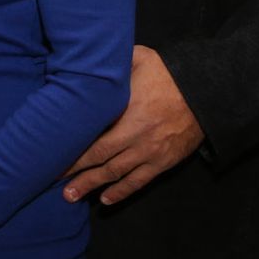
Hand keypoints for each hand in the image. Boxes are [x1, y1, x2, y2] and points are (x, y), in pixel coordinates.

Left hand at [61, 45, 204, 204]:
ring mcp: (151, 153)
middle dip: (77, 173)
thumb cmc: (169, 73)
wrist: (206, 92)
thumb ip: (114, 63)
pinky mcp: (164, 162)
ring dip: (94, 186)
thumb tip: (88, 58)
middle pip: (101, 160)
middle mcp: (137, 137)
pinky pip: (140, 181)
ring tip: (72, 196)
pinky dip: (123, 192)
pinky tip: (107, 199)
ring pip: (117, 175)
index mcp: (127, 113)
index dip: (72, 150)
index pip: (94, 138)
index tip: (52, 155)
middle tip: (54, 182)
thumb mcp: (139, 58)